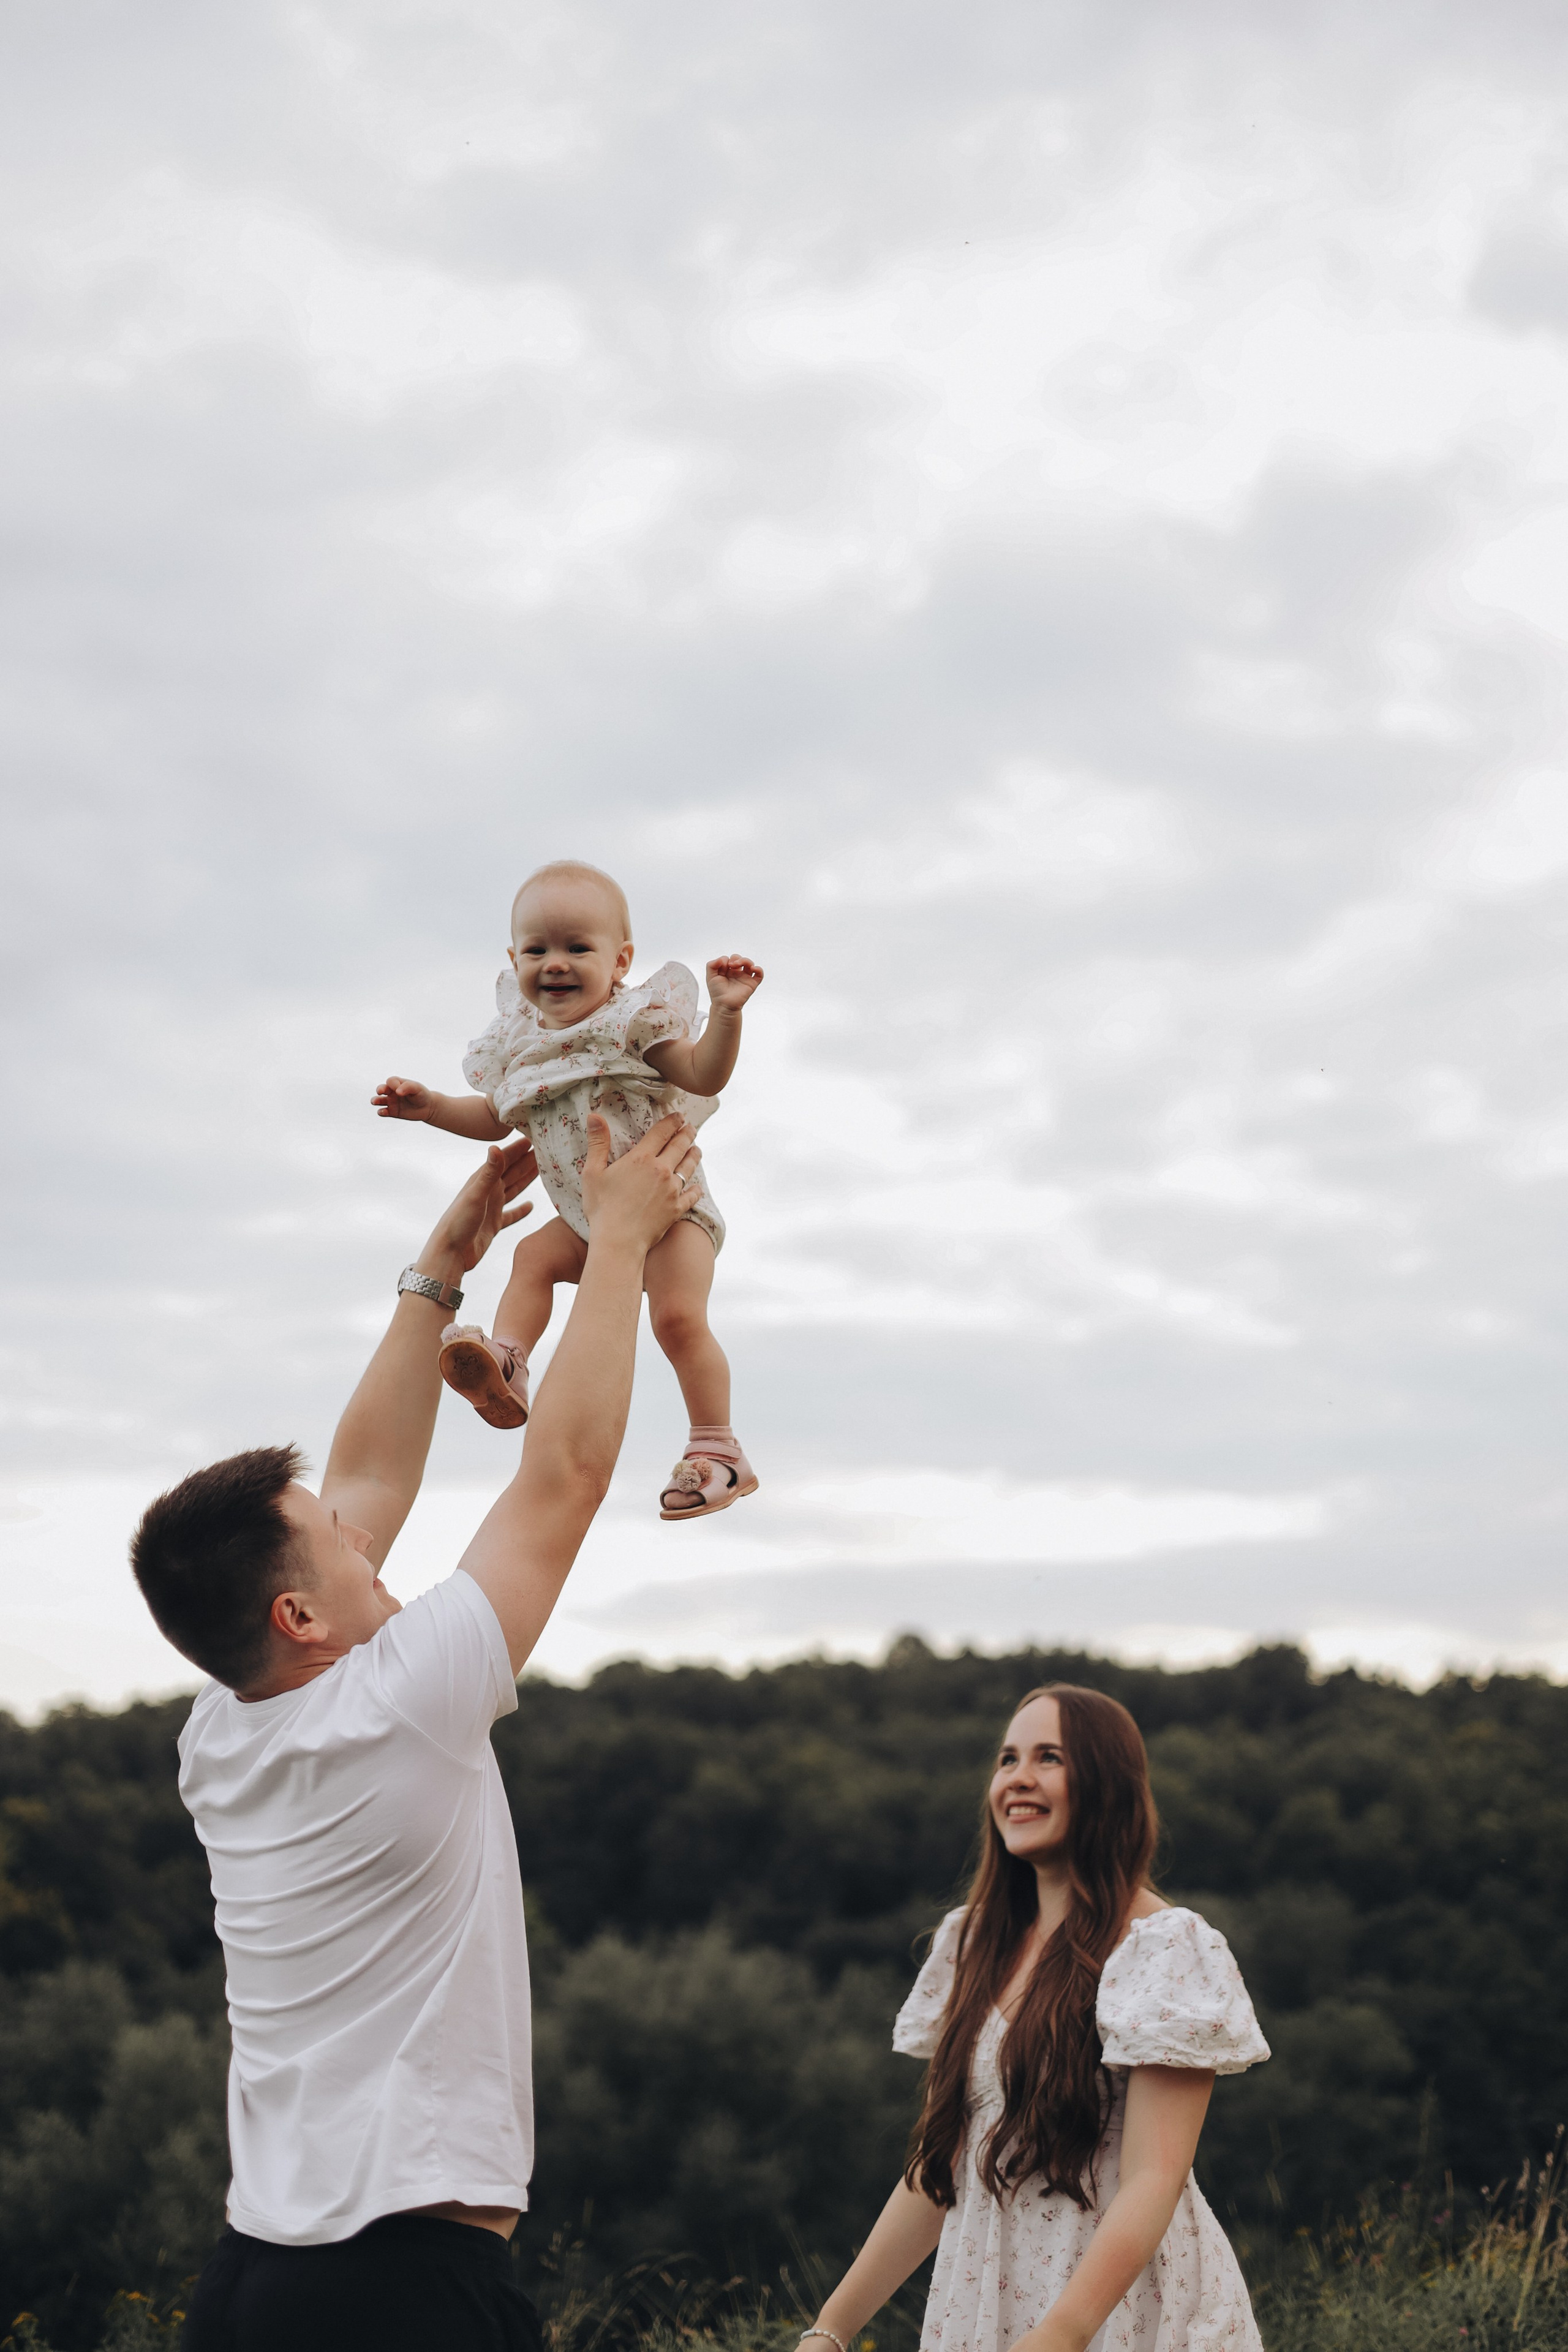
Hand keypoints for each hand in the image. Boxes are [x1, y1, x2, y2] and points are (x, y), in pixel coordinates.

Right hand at [374, 1075, 433, 1120]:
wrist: (428, 1107)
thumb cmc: (422, 1095)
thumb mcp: (417, 1088)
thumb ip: (407, 1087)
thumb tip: (397, 1092)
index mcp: (398, 1084)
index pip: (390, 1081)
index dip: (392, 1084)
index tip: (399, 1090)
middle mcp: (392, 1092)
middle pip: (381, 1089)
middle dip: (379, 1089)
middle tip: (381, 1091)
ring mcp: (391, 1102)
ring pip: (379, 1100)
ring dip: (375, 1100)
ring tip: (375, 1102)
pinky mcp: (392, 1112)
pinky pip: (383, 1112)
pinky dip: (381, 1112)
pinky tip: (383, 1112)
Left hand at [421, 1137, 539, 1274]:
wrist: (450, 1253)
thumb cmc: (458, 1222)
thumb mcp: (476, 1195)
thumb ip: (489, 1173)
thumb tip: (495, 1147)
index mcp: (483, 1181)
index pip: (504, 1160)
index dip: (518, 1149)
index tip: (534, 1137)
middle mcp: (488, 1191)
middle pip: (512, 1172)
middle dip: (528, 1160)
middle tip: (546, 1150)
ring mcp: (491, 1208)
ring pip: (513, 1189)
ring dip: (527, 1180)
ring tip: (542, 1170)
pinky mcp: (494, 1224)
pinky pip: (511, 1214)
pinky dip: (521, 1210)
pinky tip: (531, 1206)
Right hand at [580, 1112, 699, 1252]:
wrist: (619, 1242)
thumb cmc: (602, 1208)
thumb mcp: (592, 1173)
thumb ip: (597, 1143)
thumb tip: (593, 1115)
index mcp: (641, 1159)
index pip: (661, 1133)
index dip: (671, 1122)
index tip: (679, 1116)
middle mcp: (661, 1171)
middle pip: (679, 1146)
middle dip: (687, 1134)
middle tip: (691, 1128)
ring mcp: (672, 1190)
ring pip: (688, 1167)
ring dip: (694, 1156)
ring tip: (697, 1150)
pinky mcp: (677, 1209)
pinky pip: (692, 1195)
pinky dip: (696, 1189)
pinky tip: (697, 1187)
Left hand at [705, 955, 763, 1014]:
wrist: (723, 1004)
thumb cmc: (717, 992)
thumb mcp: (710, 977)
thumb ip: (711, 964)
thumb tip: (723, 958)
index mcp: (728, 971)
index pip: (729, 959)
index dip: (725, 960)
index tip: (721, 968)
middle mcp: (737, 973)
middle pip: (740, 959)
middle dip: (736, 958)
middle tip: (731, 964)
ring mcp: (745, 978)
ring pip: (750, 964)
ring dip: (745, 960)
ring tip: (738, 964)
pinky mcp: (752, 983)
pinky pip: (760, 974)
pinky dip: (759, 969)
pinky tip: (753, 968)